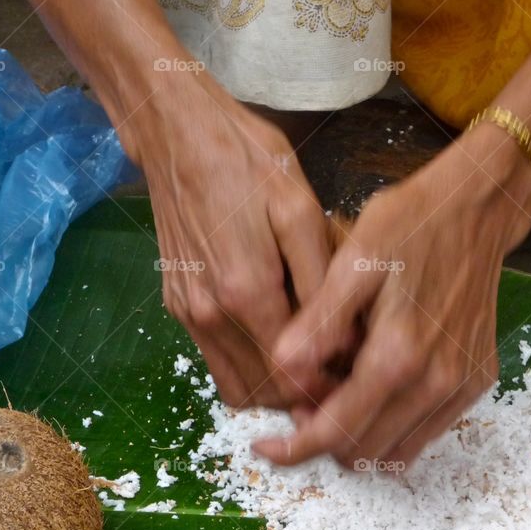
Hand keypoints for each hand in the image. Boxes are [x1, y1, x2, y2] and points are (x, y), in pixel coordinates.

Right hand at [123, 69, 333, 407]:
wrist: (176, 134)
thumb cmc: (246, 160)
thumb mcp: (299, 208)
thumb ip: (320, 282)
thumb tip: (343, 342)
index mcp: (245, 291)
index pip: (291, 375)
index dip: (327, 388)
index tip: (355, 376)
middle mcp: (209, 314)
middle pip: (264, 393)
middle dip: (304, 395)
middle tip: (338, 372)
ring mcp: (187, 314)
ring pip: (236, 387)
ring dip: (275, 387)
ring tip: (311, 361)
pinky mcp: (176, 306)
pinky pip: (216, 362)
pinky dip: (248, 367)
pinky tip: (276, 337)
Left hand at [254, 124, 530, 467]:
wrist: (477, 209)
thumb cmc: (412, 225)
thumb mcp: (355, 261)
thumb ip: (320, 322)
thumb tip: (283, 369)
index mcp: (397, 356)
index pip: (336, 431)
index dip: (295, 448)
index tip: (267, 447)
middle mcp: (434, 382)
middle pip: (363, 450)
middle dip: (324, 438)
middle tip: (304, 401)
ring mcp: (460, 386)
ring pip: (396, 452)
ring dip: (360, 437)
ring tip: (337, 397)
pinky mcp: (475, 381)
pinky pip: (426, 432)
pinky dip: (393, 427)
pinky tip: (375, 390)